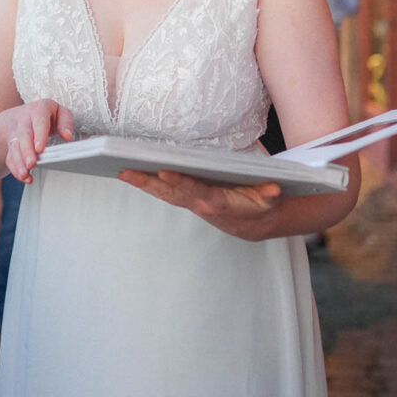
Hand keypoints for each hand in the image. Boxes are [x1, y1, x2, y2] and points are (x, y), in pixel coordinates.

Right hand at [4, 100, 73, 184]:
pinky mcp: (11, 145)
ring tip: (25, 174)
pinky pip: (10, 157)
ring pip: (15, 147)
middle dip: (27, 151)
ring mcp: (16, 132)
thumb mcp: (59, 112)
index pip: (39, 121)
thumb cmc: (46, 115)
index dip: (39, 135)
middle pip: (24, 135)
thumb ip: (66, 122)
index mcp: (38, 110)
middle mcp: (24, 120)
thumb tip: (67, 136)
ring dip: (19, 162)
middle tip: (31, 164)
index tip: (40, 148)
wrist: (25, 114)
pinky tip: (24, 176)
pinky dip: (16, 168)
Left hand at [118, 168, 281, 238]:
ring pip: (163, 193)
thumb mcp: (268, 200)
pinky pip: (165, 192)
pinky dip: (149, 184)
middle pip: (170, 192)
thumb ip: (268, 194)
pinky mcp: (187, 200)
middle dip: (148, 183)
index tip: (163, 172)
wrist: (254, 224)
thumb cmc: (259, 206)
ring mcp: (191, 203)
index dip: (180, 182)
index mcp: (217, 201)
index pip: (194, 190)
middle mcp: (199, 203)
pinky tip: (134, 175)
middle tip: (126, 172)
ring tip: (122, 172)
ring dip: (143, 184)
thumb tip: (273, 189)